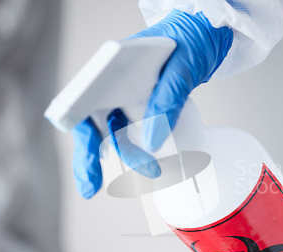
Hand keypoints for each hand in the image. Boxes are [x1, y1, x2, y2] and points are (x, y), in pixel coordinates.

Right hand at [71, 9, 232, 198]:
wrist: (207, 34)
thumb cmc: (192, 37)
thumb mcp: (183, 65)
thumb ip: (167, 98)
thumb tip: (152, 139)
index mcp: (113, 65)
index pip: (83, 95)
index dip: (76, 119)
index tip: (81, 140)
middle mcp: (114, 83)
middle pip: (92, 122)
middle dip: (88, 156)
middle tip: (90, 186)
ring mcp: (127, 97)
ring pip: (112, 133)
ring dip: (123, 158)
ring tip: (148, 173)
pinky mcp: (143, 108)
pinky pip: (133, 134)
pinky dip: (138, 152)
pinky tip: (147, 167)